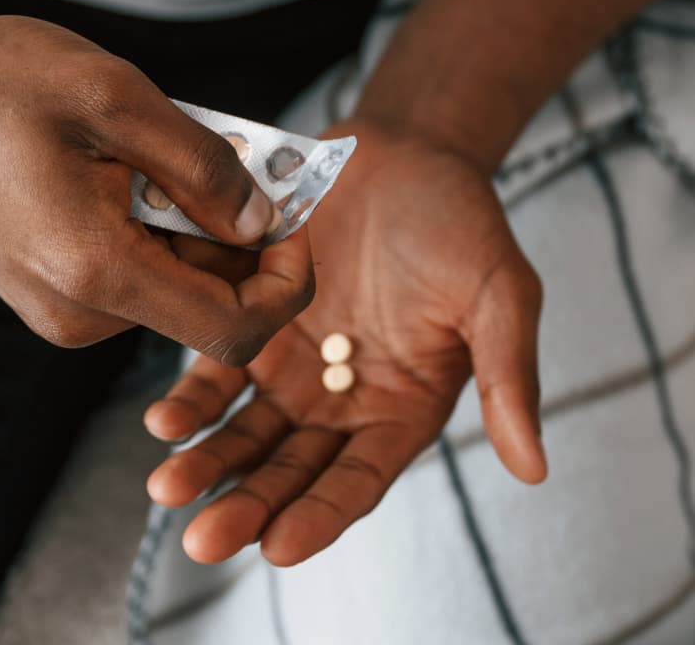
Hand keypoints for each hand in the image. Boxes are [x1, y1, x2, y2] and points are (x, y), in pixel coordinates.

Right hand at [0, 12, 312, 361]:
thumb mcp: (112, 95)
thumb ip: (202, 165)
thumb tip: (262, 219)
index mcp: (95, 271)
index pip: (231, 330)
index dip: (284, 287)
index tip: (293, 226)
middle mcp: (78, 313)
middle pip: (206, 307)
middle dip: (240, 242)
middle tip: (237, 165)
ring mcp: (61, 312)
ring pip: (172, 288)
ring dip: (195, 230)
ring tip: (163, 157)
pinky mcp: (51, 296)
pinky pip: (135, 277)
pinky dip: (159, 233)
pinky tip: (131, 178)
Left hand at [144, 118, 546, 565]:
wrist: (402, 154)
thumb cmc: (460, 222)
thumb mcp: (500, 292)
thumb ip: (510, 375)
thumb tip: (536, 469)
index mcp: (401, 409)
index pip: (357, 480)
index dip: (319, 515)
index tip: (278, 546)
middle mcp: (341, 401)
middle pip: (289, 469)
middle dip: (247, 506)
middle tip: (203, 540)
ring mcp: (292, 366)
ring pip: (244, 431)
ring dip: (205, 463)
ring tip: (167, 487)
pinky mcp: (252, 324)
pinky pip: (216, 372)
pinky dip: (191, 398)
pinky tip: (162, 421)